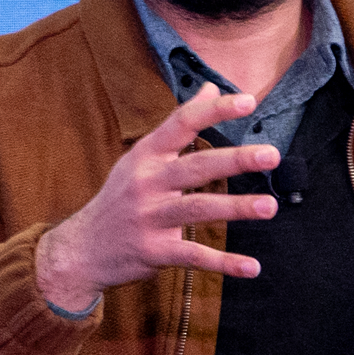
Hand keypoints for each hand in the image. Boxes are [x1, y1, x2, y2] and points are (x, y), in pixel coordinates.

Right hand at [35, 83, 279, 311]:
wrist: (82, 249)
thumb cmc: (121, 197)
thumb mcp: (142, 157)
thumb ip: (178, 125)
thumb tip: (209, 87)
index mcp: (146, 154)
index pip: (181, 123)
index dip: (214, 111)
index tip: (248, 102)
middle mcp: (146, 182)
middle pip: (196, 167)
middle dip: (235, 160)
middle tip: (271, 154)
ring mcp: (149, 218)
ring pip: (198, 209)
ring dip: (236, 208)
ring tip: (270, 206)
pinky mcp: (153, 252)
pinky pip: (193, 256)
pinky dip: (224, 262)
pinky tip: (252, 267)